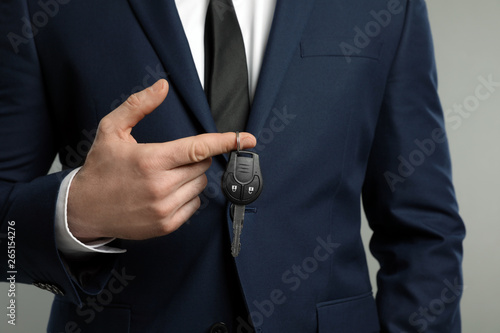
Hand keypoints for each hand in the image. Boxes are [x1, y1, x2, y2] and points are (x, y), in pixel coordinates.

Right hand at [67, 79, 255, 240]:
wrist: (83, 209)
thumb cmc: (100, 168)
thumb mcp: (111, 130)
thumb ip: (138, 105)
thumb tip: (162, 87)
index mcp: (151, 159)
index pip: (198, 147)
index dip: (226, 141)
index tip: (247, 138)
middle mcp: (160, 185)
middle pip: (202, 165)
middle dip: (194, 157)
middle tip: (171, 158)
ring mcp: (164, 207)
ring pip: (200, 185)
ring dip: (191, 177)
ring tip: (164, 176)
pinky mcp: (166, 224)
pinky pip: (194, 205)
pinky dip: (187, 196)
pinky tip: (165, 192)